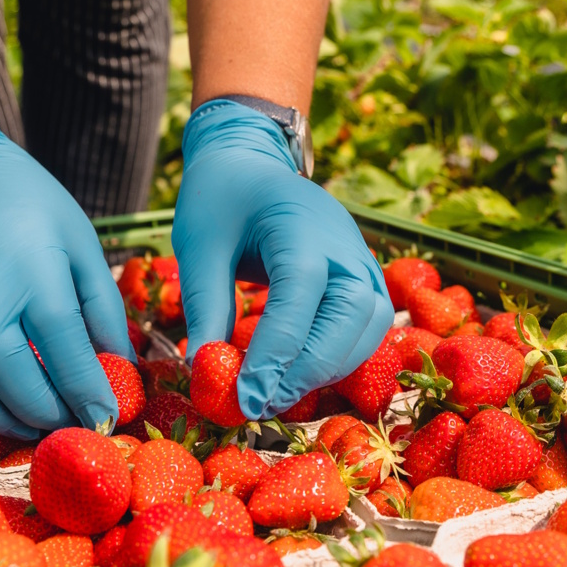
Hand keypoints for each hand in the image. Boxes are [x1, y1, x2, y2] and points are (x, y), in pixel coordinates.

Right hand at [0, 109, 131, 456]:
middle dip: (45, 412)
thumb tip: (122, 369)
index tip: (106, 420)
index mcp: (35, 274)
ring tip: (27, 427)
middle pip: (11, 374)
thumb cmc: (33, 210)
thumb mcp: (82, 245)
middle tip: (67, 426)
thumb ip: (103, 308)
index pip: (65, 350)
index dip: (88, 393)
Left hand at [173, 99, 392, 419]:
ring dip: (327, 369)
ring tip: (276, 395)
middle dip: (307, 370)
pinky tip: (300, 375)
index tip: (246, 396)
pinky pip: (367, 328)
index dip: (276, 353)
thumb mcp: (198, 246)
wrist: (251, 162)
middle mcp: (344, 243)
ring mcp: (361, 259)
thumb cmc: (221, 198)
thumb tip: (205, 370)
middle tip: (260, 403)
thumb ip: (205, 306)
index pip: (300, 297)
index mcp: (299, 225)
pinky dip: (339, 358)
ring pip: (368, 330)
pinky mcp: (364, 278)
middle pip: (349, 318)